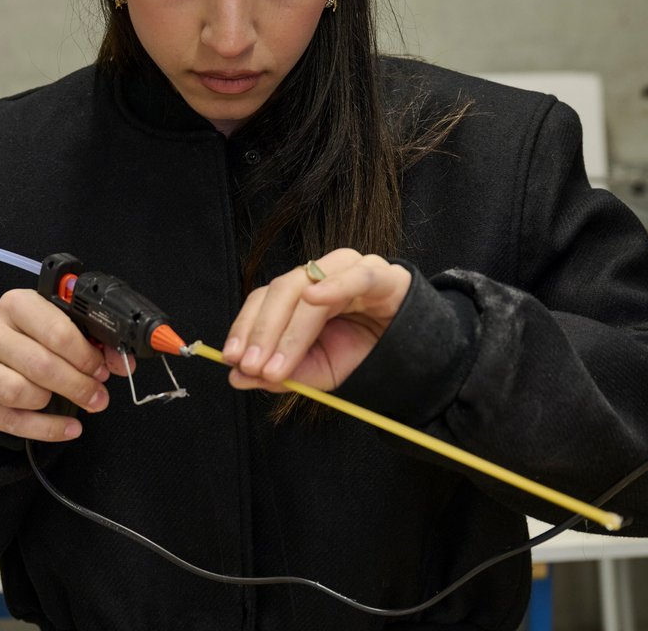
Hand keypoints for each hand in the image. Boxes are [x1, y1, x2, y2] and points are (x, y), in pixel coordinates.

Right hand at [0, 289, 129, 440]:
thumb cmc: (29, 339)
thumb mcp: (58, 329)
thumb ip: (92, 343)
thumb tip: (122, 364)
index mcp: (16, 303)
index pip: (56, 331)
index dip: (85, 355)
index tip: (102, 370)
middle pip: (40, 364)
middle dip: (77, 384)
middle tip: (98, 395)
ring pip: (19, 392)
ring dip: (54, 402)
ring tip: (74, 403)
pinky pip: (9, 421)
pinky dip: (45, 429)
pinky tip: (68, 428)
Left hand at [221, 249, 410, 391]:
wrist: (415, 354)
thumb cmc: (362, 353)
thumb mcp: (316, 370)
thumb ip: (280, 372)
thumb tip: (236, 378)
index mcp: (300, 290)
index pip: (264, 299)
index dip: (245, 327)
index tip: (233, 360)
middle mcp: (321, 273)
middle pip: (281, 290)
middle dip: (263, 332)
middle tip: (253, 367)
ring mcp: (350, 268)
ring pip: (309, 286)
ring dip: (290, 327)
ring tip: (277, 362)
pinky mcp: (382, 275)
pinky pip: (356, 276)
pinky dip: (334, 285)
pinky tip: (315, 300)